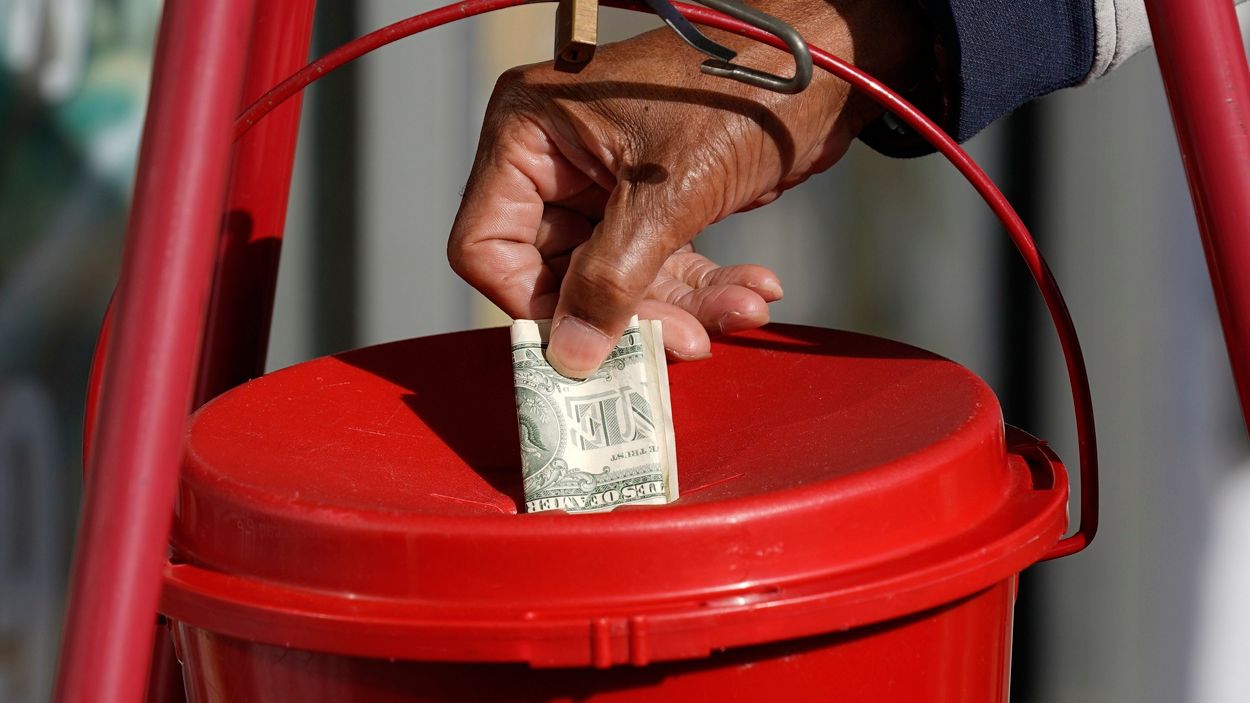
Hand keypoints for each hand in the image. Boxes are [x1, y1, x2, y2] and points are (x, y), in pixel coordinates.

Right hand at [448, 0, 926, 376]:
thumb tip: (571, 356)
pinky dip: (701, 285)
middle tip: (685, 341)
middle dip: (628, 312)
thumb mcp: (669, 191)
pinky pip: (657, 264)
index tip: (583, 347)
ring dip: (679, 304)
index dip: (530, 305)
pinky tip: (750, 290)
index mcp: (530, 132)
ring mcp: (603, 181)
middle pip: (557, 274)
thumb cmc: (744, 89)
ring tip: (739, 309)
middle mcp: (555, 157)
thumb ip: (612, 278)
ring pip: (614, 279)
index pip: (487, 245)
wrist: (829, 62)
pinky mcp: (649, 201)